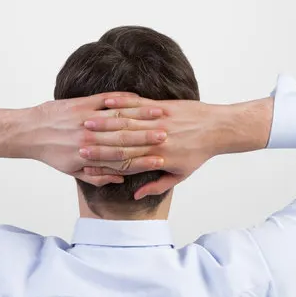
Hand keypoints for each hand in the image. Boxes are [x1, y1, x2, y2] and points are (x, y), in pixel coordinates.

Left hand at [0, 92, 171, 186]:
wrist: (28, 131)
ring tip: (161, 116)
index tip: (162, 159)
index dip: (144, 159)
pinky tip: (138, 99)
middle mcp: (89, 139)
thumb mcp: (73, 172)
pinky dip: (123, 100)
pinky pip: (106, 100)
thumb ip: (97, 177)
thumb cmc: (52, 153)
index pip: (122, 159)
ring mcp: (86, 119)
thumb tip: (119, 179)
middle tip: (169, 136)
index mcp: (89, 157)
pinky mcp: (81, 103)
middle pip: (125, 139)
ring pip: (119, 118)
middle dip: (149, 137)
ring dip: (141, 117)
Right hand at [77, 95, 272, 198]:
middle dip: (99, 140)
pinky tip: (108, 102)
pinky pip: (139, 104)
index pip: (125, 160)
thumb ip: (158, 185)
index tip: (85, 158)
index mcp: (157, 158)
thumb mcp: (180, 174)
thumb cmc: (198, 154)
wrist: (217, 129)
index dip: (104, 160)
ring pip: (128, 122)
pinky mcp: (163, 107)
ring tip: (87, 120)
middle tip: (78, 139)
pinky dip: (123, 103)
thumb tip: (137, 194)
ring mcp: (159, 122)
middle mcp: (156, 140)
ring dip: (106, 121)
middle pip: (122, 141)